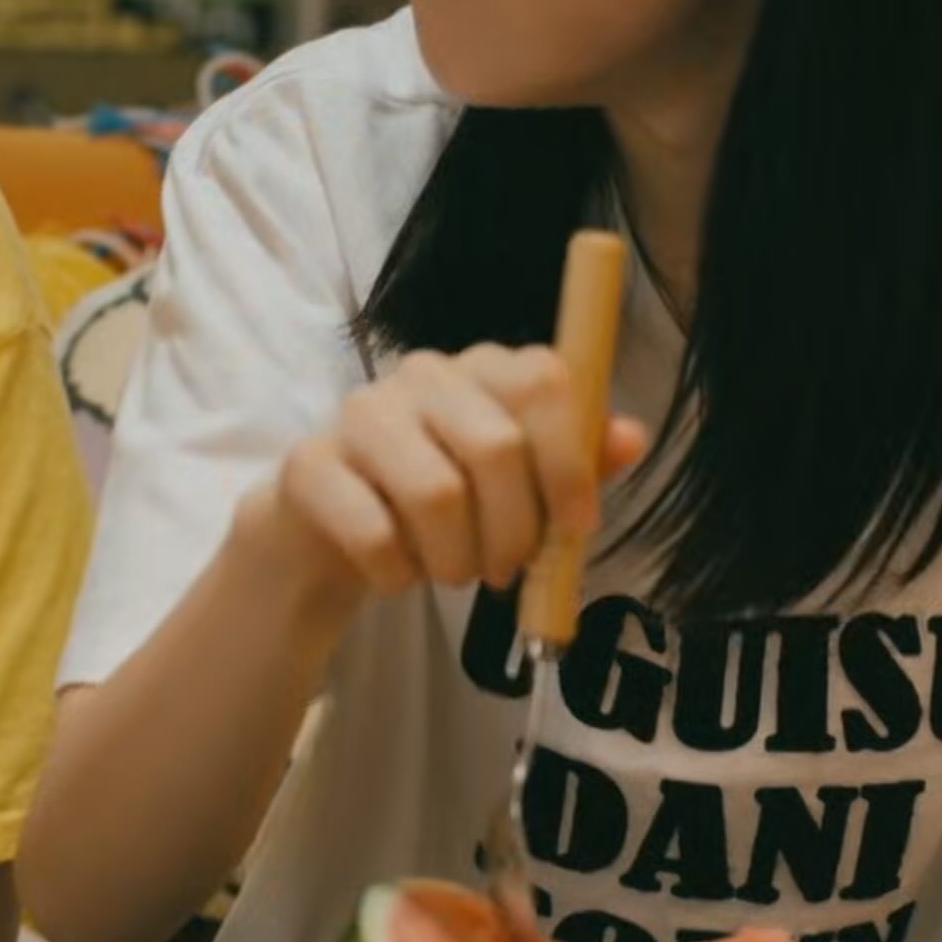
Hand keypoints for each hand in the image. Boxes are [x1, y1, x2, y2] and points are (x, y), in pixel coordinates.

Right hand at [242, 344, 649, 601]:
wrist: (333, 531)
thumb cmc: (444, 502)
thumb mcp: (521, 487)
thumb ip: (575, 461)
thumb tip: (632, 436)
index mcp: (484, 367)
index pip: (544, 380)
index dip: (569, 461)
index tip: (576, 527)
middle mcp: (423, 373)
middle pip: (496, 447)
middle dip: (514, 531)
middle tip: (506, 570)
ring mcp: (360, 413)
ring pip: (436, 494)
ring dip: (457, 559)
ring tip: (455, 572)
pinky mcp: (309, 465)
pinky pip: (374, 532)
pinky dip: (398, 573)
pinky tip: (398, 573)